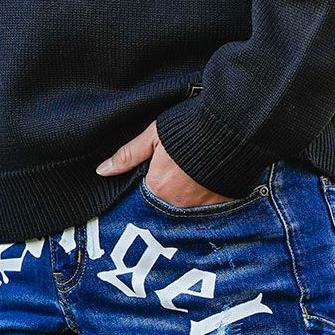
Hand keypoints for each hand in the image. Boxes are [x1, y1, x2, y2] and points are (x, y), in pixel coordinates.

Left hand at [96, 122, 230, 207]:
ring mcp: (201, 208)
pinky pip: (209, 207)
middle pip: (167, 203)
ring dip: (189, 194)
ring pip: (187, 207)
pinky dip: (208, 196)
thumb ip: (128, 155)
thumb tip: (102, 171)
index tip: (162, 169)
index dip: (153, 181)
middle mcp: (177, 204)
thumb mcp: (153, 136)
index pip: (147, 194)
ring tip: (196, 173)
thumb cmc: (189, 127)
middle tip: (180, 169)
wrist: (232, 126)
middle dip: (171, 190)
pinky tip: (210, 179)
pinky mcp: (222, 205)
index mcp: (158, 188)